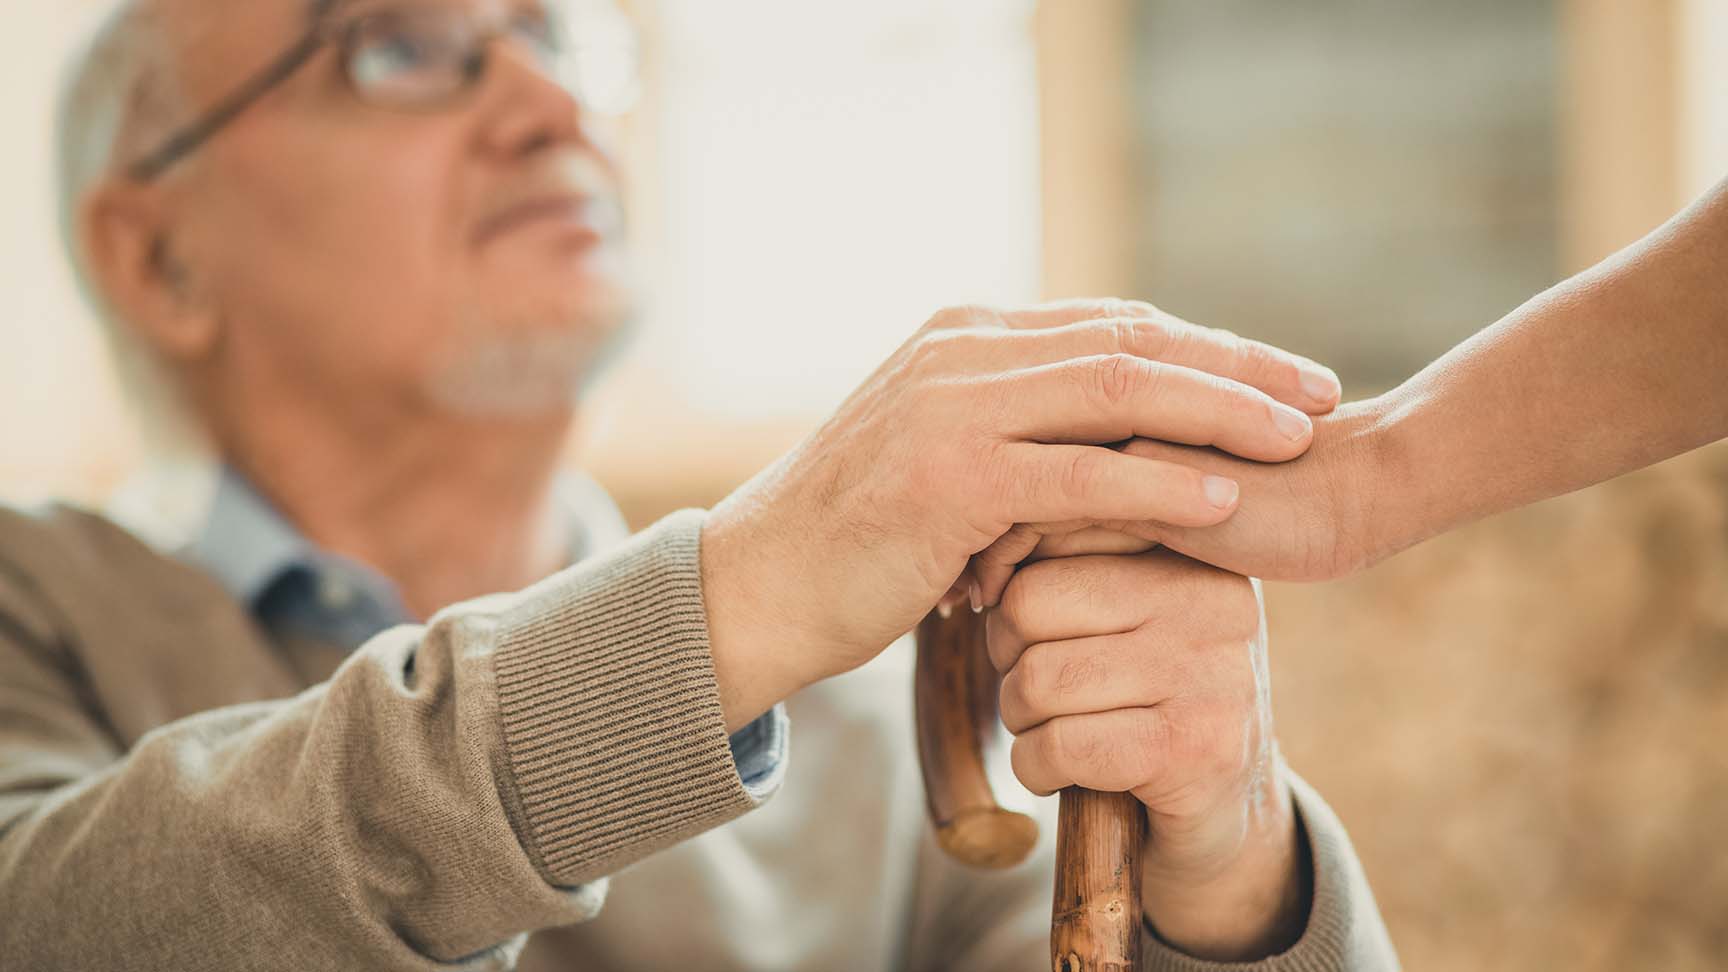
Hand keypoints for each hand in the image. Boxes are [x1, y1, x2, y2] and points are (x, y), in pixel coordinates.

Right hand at [701, 299, 1341, 730]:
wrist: (759, 587)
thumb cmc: (857, 538)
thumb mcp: (938, 456)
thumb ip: (1012, 426)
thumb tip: (1101, 435)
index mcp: (965, 337)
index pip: (1113, 325)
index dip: (1207, 348)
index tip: (1282, 379)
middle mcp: (962, 352)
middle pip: (1132, 342)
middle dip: (1240, 368)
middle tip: (1323, 395)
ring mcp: (953, 406)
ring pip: (1118, 391)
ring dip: (1222, 413)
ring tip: (1300, 440)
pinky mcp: (950, 476)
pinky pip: (1081, 473)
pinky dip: (1160, 482)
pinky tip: (1224, 499)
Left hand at [988, 549, 1308, 960]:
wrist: (1228, 813)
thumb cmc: (1150, 700)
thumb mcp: (1129, 613)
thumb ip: (1072, 562)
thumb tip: (984, 550)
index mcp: (1193, 550)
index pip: (1053, 528)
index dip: (1011, 590)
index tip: (1030, 633)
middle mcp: (1214, 598)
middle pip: (1029, 604)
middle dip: (1008, 660)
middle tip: (1040, 692)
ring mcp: (1211, 674)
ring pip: (1038, 679)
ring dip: (1021, 720)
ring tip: (1057, 729)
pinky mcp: (1194, 749)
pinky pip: (1060, 746)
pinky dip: (1035, 768)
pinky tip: (1063, 773)